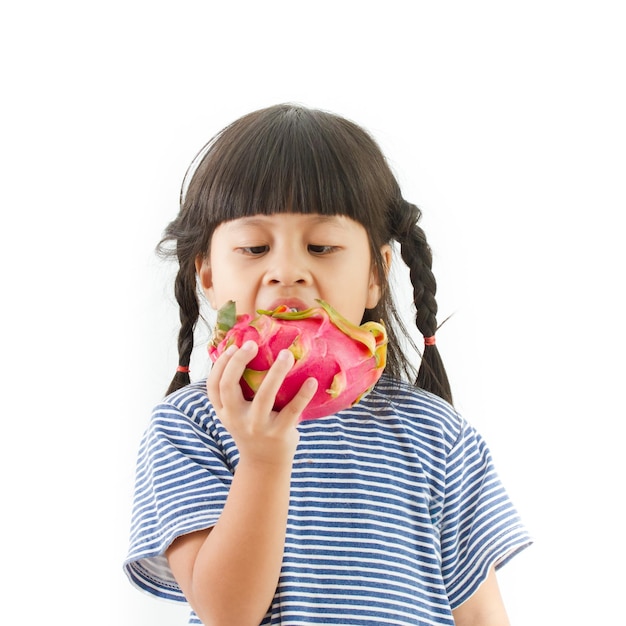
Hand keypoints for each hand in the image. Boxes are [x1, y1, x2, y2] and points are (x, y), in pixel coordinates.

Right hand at [207, 340, 317, 465]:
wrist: (264, 465)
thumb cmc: (252, 428)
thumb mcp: (237, 415)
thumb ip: (236, 392)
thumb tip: (245, 352)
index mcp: (225, 412)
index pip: (213, 386)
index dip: (220, 365)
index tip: (234, 346)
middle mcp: (237, 419)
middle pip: (229, 387)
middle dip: (238, 363)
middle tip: (252, 344)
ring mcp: (258, 427)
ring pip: (264, 397)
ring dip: (276, 373)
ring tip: (287, 355)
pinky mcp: (279, 434)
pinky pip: (292, 411)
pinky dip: (302, 395)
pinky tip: (311, 381)